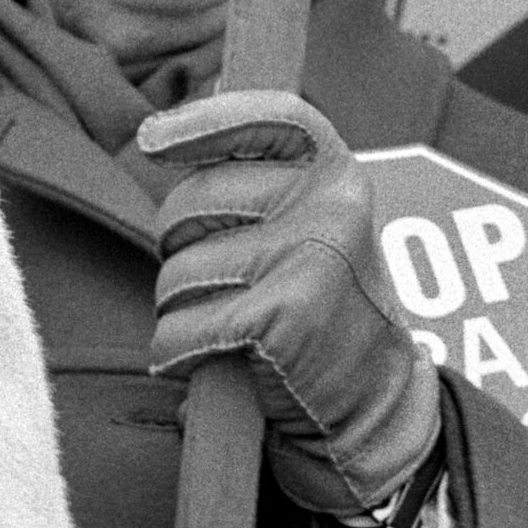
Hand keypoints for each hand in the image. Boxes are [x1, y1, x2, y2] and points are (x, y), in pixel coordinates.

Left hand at [137, 89, 441, 516]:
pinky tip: (221, 364)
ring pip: (176, 271)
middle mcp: (331, 206)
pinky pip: (180, 328)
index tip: (150, 140)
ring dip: (181, 309)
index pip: (271, 115)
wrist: (377, 412)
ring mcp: (308, 259)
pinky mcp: (280, 318)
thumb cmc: (323, 312)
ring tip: (234, 330)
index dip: (204, 121)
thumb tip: (157, 131)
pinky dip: (180, 354)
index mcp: (338, 174)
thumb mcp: (311, 229)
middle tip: (226, 287)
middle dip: (180, 248)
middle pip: (190, 202)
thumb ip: (257, 183)